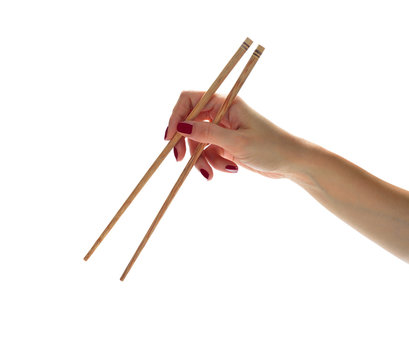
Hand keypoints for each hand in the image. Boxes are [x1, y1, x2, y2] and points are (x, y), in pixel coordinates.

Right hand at [164, 91, 304, 179]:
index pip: (190, 100)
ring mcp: (224, 130)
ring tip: (213, 173)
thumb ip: (207, 133)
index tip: (170, 138)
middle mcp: (222, 114)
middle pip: (190, 124)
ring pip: (199, 143)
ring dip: (203, 160)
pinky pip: (209, 153)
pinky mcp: (226, 145)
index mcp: (225, 103)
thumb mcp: (237, 141)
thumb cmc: (271, 147)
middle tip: (180, 161)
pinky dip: (214, 163)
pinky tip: (230, 169)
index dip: (176, 116)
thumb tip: (180, 127)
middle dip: (187, 144)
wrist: (291, 163)